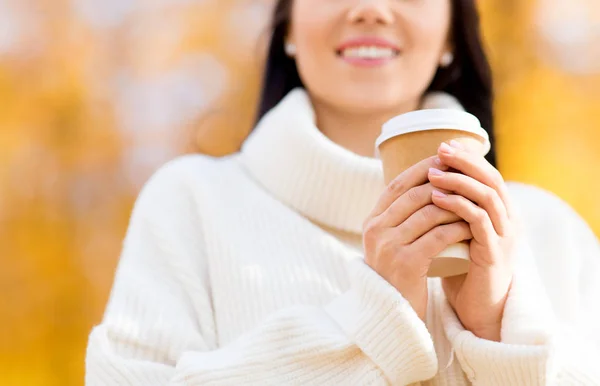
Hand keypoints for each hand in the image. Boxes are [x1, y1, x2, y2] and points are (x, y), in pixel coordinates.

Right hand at [363, 156, 472, 319]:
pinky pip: (438, 236)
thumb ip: (398, 219)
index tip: (445, 160)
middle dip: (444, 182)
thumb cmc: (398, 277)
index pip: (397, 184)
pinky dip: (458, 227)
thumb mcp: (390, 245)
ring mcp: (388, 246)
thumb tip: (424, 186)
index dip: (422, 168)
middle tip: (468, 178)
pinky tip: (473, 226)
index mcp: (371, 222)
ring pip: (429, 212)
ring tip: (475, 202)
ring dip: (456, 204)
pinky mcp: (405, 263)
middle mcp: (375, 231)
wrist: (392, 317)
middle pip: (414, 194)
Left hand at [428, 140, 515, 340]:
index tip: (443, 145)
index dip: (468, 158)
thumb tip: (423, 185)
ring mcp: (504, 236)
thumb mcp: (457, 232)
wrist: (477, 307)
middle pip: (491, 178)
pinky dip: (457, 206)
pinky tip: (436, 199)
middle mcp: (508, 220)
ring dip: (458, 181)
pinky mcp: (495, 252)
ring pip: (487, 196)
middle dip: (465, 162)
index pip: (488, 174)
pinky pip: (478, 221)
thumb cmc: (463, 268)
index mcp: (501, 212)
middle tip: (440, 150)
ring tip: (432, 174)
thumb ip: (451, 211)